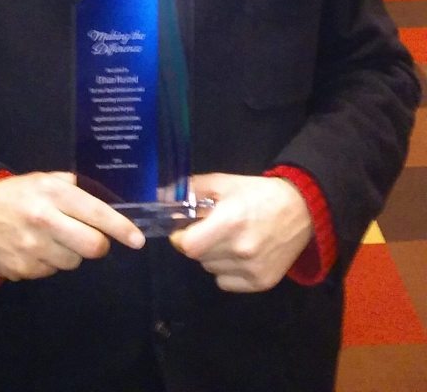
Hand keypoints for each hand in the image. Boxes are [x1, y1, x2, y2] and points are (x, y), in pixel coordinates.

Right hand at [0, 171, 144, 280]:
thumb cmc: (15, 193)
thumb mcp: (43, 179)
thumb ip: (72, 187)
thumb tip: (105, 199)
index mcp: (53, 193)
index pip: (97, 213)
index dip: (121, 228)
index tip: (137, 240)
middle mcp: (45, 220)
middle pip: (93, 247)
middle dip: (98, 245)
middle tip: (91, 238)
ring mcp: (32, 248)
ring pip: (73, 262)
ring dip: (71, 254)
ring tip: (54, 239)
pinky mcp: (22, 270)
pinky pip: (50, 272)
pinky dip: (49, 263)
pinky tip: (35, 248)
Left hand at [170, 173, 312, 292]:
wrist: (301, 210)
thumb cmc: (259, 194)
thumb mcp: (225, 182)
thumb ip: (192, 189)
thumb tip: (163, 195)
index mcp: (230, 222)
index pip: (188, 246)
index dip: (181, 238)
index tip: (184, 230)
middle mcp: (241, 250)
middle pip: (198, 257)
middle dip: (199, 243)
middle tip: (212, 229)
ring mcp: (252, 269)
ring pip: (211, 269)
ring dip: (213, 256)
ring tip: (230, 239)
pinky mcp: (262, 283)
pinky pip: (226, 282)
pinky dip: (227, 270)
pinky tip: (241, 254)